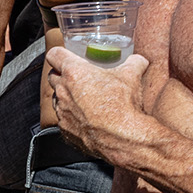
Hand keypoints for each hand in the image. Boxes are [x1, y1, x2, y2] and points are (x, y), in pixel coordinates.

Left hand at [44, 46, 149, 161]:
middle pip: (52, 76)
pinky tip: (88, 120)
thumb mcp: (132, 76)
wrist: (123, 138)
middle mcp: (63, 92)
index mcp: (74, 73)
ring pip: (57, 99)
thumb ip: (134, 63)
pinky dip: (73, 118)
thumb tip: (140, 60)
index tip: (66, 55)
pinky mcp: (65, 131)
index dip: (59, 53)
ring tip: (85, 100)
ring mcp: (62, 112)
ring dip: (67, 97)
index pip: (54, 55)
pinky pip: (64, 120)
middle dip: (62, 75)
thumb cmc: (123, 105)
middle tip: (78, 77)